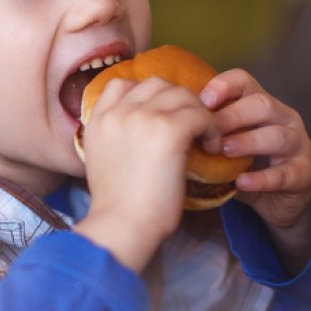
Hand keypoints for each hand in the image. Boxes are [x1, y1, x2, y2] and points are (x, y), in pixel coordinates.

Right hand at [74, 76, 222, 271]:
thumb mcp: (100, 162)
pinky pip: (201, 114)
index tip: (161, 115)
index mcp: (98, 120)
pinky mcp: (169, 130)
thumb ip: (114, 138)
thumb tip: (137, 134)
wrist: (122, 226)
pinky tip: (212, 147)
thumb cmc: (117, 208)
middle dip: (177, 101)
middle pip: (156, 84)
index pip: (121, 84)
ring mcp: (143, 118)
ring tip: (205, 137)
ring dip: (198, 112)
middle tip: (189, 125)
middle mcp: (118, 112)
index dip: (147, 95)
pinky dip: (212, 128)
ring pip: (182, 95)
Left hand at [200, 69, 310, 270]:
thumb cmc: (244, 167)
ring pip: (277, 135)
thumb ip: (205, 132)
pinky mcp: (302, 174)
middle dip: (233, 114)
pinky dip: (261, 178)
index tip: (201, 100)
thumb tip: (162, 123)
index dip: (223, 85)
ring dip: (248, 141)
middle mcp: (283, 118)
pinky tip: (240, 183)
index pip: (244, 81)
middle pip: (262, 103)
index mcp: (260, 104)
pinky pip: (283, 174)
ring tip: (224, 151)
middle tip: (208, 128)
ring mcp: (296, 145)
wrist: (276, 202)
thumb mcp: (224, 144)